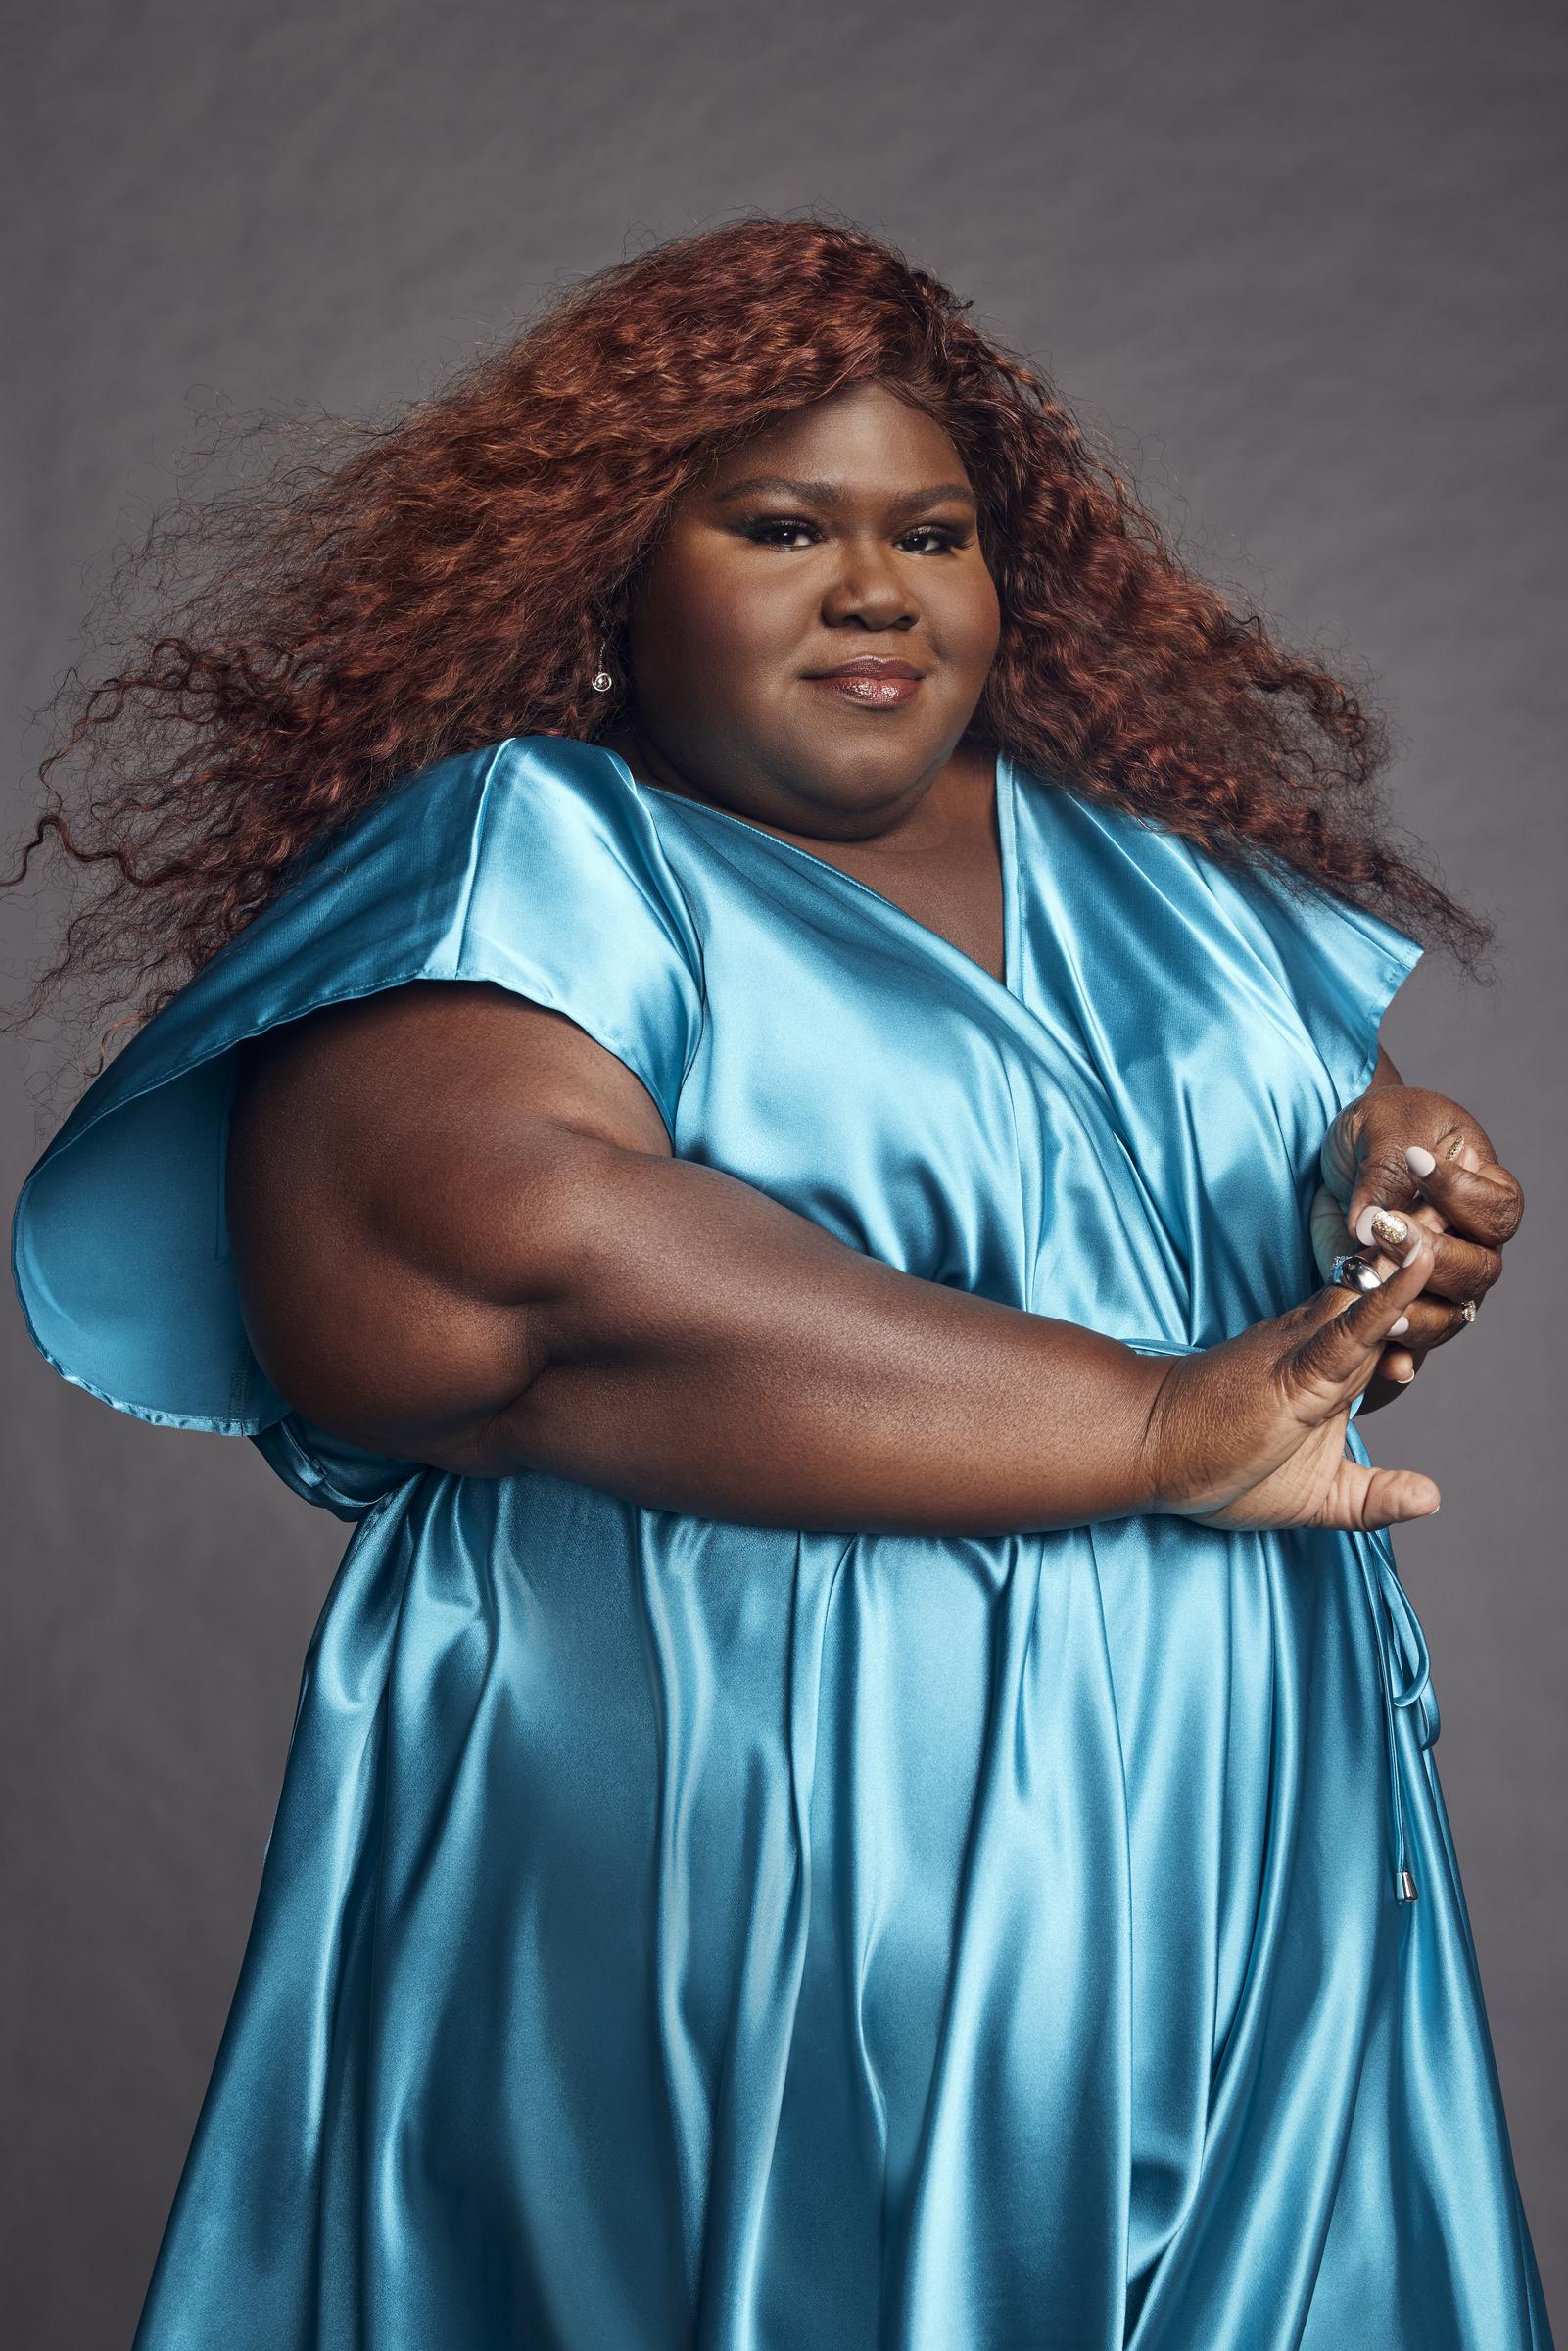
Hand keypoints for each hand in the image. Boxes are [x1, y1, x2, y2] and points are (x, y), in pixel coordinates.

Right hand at [1142, 1228, 1441, 1529]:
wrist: (1151, 1450)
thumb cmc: (1219, 1464)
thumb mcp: (1318, 1496)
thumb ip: (1374, 1497)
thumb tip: (1432, 1497)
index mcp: (1328, 1359)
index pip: (1392, 1317)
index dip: (1430, 1287)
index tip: (1464, 1241)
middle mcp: (1321, 1340)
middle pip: (1391, 1291)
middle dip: (1433, 1244)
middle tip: (1471, 1191)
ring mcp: (1308, 1350)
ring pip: (1379, 1297)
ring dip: (1418, 1257)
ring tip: (1460, 1210)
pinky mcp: (1295, 1370)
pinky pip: (1350, 1332)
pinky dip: (1388, 1301)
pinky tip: (1418, 1269)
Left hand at [1309, 1085, 1521, 1401]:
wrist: (1342, 1154)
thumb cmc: (1379, 1128)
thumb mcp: (1383, 1126)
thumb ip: (1385, 1169)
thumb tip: (1370, 1224)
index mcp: (1484, 1189)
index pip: (1496, 1209)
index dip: (1461, 1195)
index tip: (1415, 1166)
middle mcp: (1471, 1242)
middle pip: (1479, 1271)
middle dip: (1433, 1257)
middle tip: (1383, 1233)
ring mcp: (1439, 1280)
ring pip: (1450, 1315)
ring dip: (1417, 1314)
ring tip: (1377, 1304)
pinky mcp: (1403, 1304)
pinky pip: (1412, 1344)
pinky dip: (1402, 1358)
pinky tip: (1389, 1367)